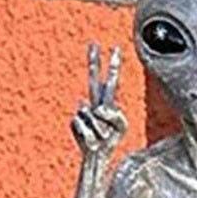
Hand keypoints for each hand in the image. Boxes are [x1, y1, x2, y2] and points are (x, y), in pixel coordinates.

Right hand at [70, 42, 126, 158]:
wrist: (97, 155)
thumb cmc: (111, 140)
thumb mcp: (121, 128)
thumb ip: (115, 115)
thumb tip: (98, 109)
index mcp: (106, 102)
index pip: (109, 81)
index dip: (112, 66)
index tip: (115, 48)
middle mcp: (94, 103)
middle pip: (93, 79)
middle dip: (94, 61)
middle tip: (94, 43)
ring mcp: (84, 112)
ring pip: (95, 115)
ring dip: (101, 130)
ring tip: (101, 137)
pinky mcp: (75, 122)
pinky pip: (88, 125)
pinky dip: (92, 135)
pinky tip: (91, 139)